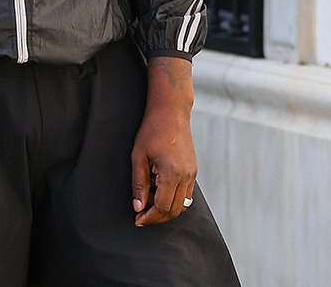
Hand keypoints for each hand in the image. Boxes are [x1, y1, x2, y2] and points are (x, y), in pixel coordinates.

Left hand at [131, 57, 196, 226]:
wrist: (171, 113)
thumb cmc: (152, 131)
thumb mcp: (139, 157)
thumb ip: (139, 184)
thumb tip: (138, 207)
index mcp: (171, 173)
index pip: (162, 207)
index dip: (149, 216)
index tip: (138, 219)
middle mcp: (186, 176)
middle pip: (174, 210)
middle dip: (157, 216)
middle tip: (141, 214)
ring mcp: (192, 174)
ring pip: (182, 204)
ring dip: (166, 208)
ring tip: (149, 200)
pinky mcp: (194, 171)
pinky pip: (186, 194)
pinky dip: (173, 198)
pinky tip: (159, 190)